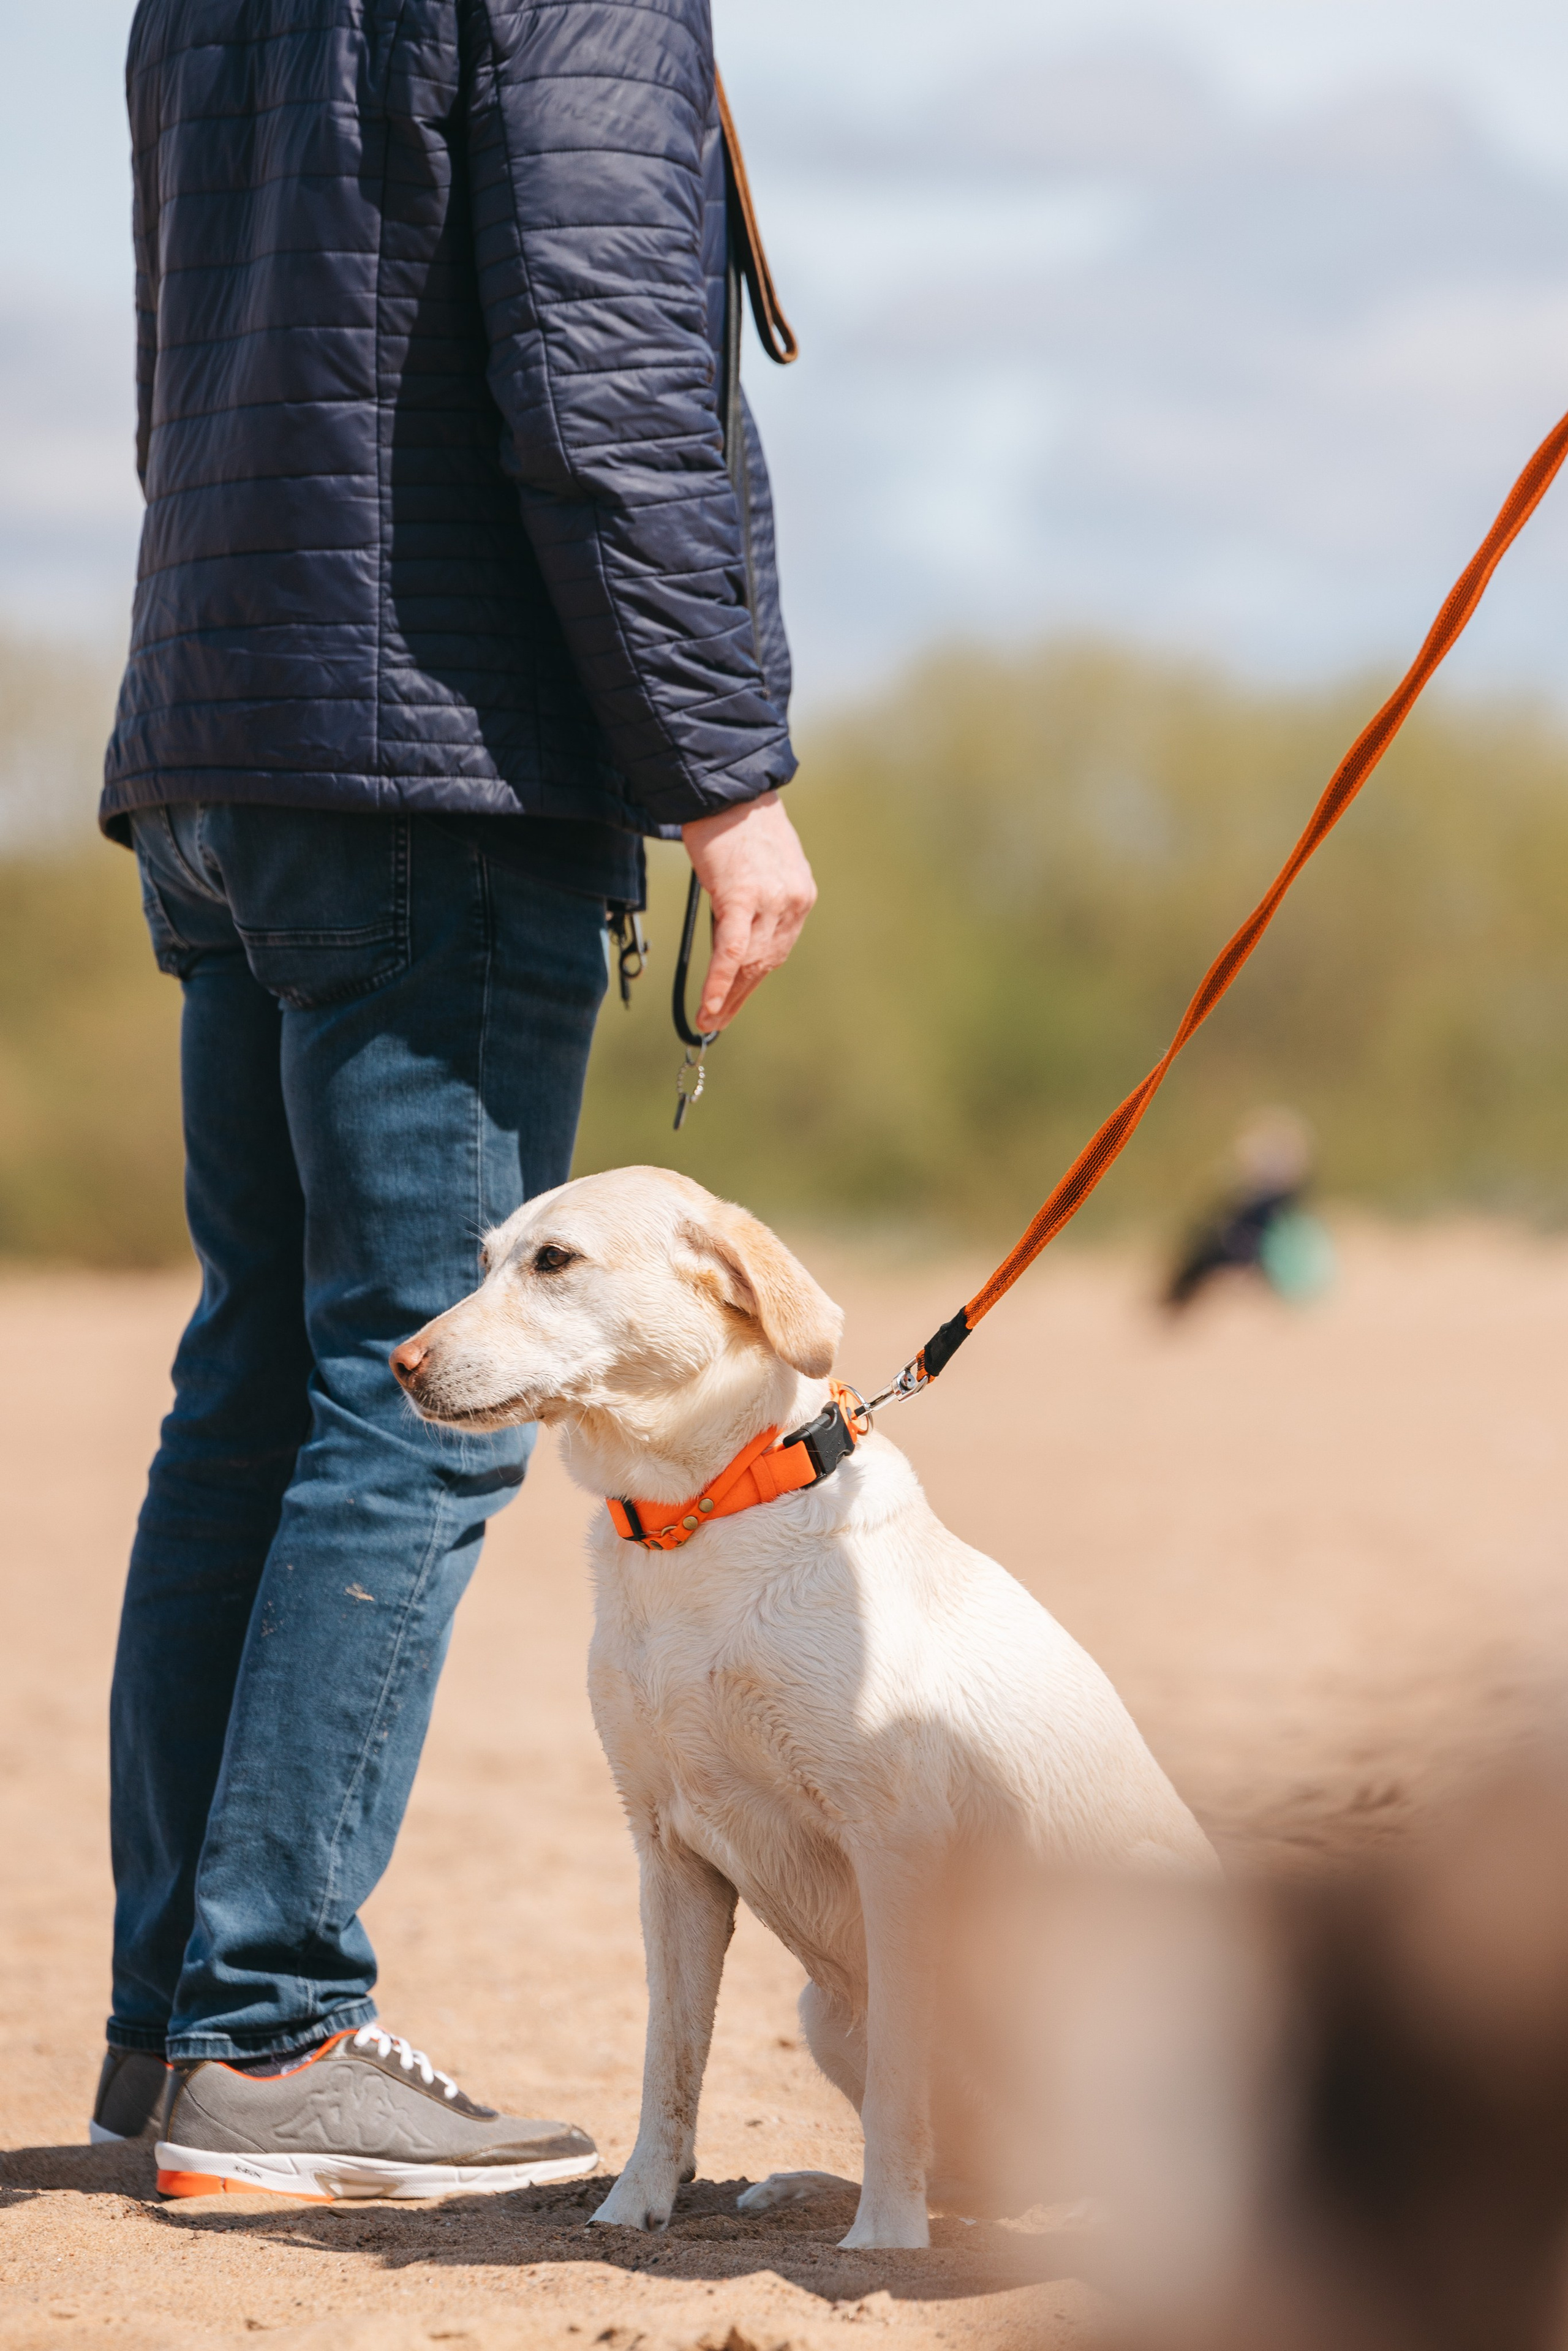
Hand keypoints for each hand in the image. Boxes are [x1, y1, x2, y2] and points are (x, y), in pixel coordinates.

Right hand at [680, 791, 816, 1031]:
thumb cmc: (737, 824)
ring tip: (708, 1020)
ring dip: (727, 996)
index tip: (734, 1004)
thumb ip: (760, 900)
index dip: (753, 982)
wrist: (727, 788)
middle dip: (739, 997)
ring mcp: (772, 900)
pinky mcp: (742, 896)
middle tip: (717, 1022)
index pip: (777, 950)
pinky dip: (720, 981)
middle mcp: (794, 901)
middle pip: (765, 963)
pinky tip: (709, 1006)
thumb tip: (738, 936)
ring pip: (749, 962)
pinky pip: (732, 950)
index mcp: (801, 896)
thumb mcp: (762, 866)